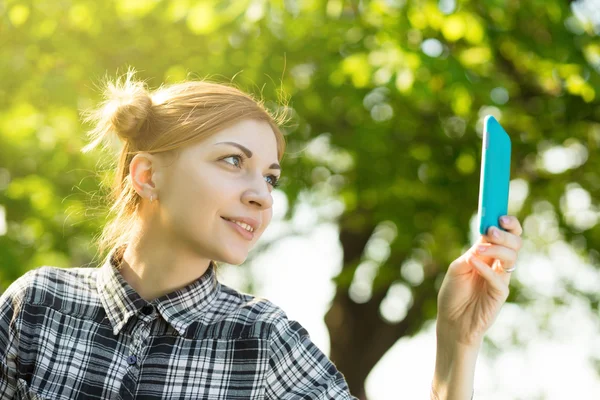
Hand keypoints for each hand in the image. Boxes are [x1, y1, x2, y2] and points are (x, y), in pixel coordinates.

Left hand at [436, 216, 522, 347]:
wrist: (451, 321)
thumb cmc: (453, 294)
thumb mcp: (458, 268)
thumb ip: (472, 253)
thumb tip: (485, 237)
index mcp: (488, 255)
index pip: (504, 234)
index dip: (507, 224)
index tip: (501, 215)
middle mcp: (498, 265)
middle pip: (514, 243)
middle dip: (505, 234)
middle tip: (491, 231)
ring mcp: (501, 279)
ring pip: (512, 257)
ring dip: (497, 249)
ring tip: (479, 250)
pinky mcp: (500, 294)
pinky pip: (499, 278)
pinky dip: (486, 269)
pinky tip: (474, 264)